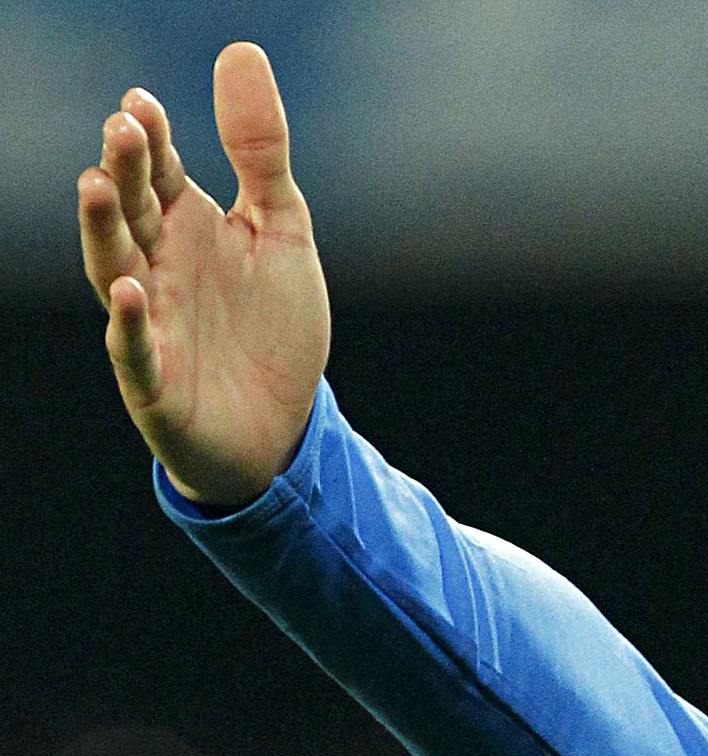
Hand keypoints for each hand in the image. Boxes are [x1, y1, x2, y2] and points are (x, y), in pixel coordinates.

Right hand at [75, 42, 327, 506]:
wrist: (284, 427)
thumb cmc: (272, 326)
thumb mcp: (280, 228)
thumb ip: (261, 151)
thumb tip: (241, 51)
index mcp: (187, 228)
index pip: (159, 174)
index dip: (151, 141)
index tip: (143, 103)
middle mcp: (159, 268)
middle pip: (132, 212)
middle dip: (125, 172)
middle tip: (123, 128)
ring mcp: (154, 323)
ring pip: (115, 270)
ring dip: (104, 231)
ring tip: (98, 187)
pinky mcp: (158, 381)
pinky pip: (137, 349)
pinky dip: (132, 323)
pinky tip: (134, 291)